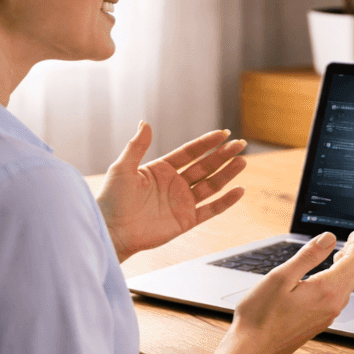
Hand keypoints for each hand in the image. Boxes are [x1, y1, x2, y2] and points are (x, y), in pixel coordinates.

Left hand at [97, 122, 246, 261]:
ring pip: (211, 185)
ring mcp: (182, 202)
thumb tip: (144, 122)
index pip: (190, 153)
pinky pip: (211, 210)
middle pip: (205, 166)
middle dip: (223, 155)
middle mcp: (175, 184)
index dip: (207, 143)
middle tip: (240, 144)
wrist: (112, 231)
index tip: (223, 133)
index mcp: (161, 170)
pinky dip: (226, 201)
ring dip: (227, 173)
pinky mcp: (186, 221)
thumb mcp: (122, 168)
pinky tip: (239, 190)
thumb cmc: (111, 200)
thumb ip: (136, 146)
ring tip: (242, 161)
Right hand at [230, 229, 353, 353]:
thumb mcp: (281, 276)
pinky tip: (326, 281)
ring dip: (347, 270)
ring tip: (339, 258)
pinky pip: (337, 300)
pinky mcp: (318, 324)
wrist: (253, 350)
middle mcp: (332, 305)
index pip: (352, 262)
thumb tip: (330, 239)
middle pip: (353, 275)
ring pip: (347, 288)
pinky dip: (339, 284)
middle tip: (350, 242)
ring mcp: (326, 317)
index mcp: (326, 290)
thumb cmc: (261, 314)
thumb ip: (308, 256)